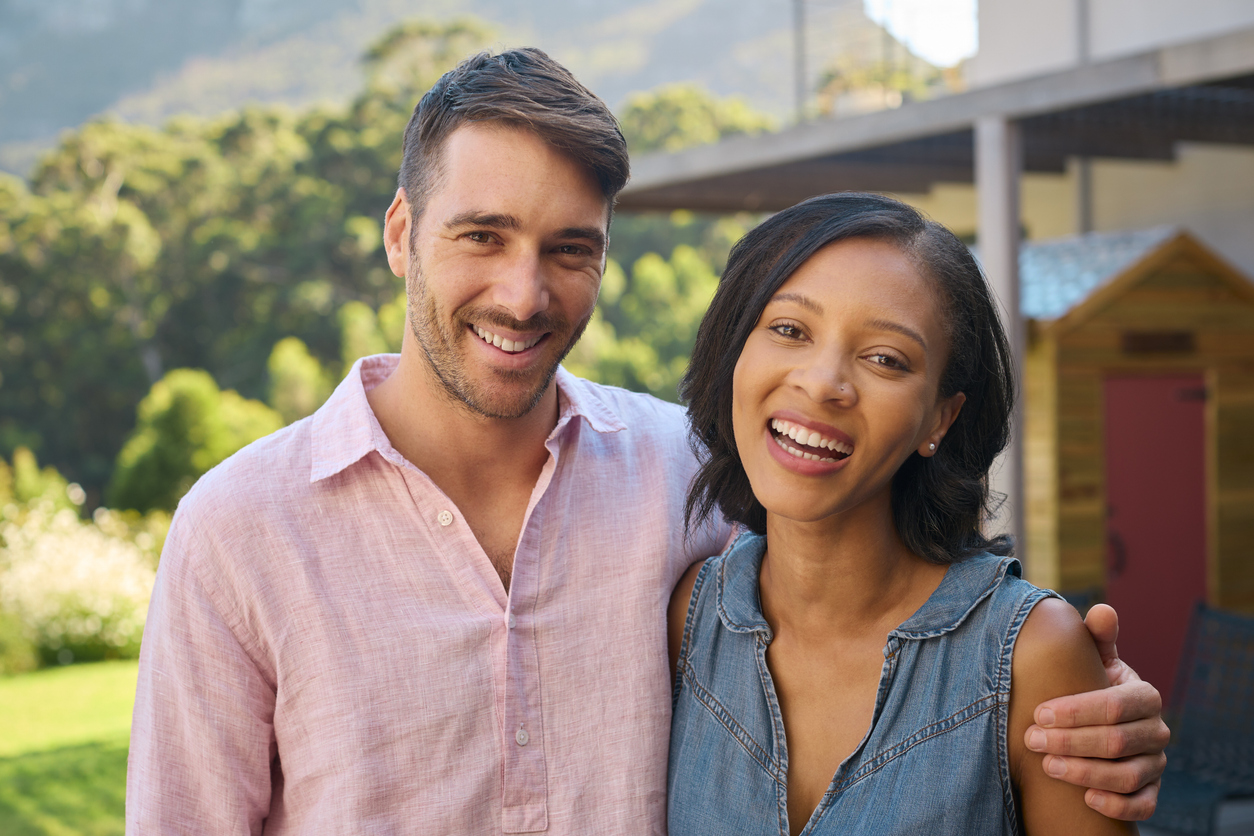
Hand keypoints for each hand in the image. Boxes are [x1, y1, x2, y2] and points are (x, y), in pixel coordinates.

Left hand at [1023, 604, 1170, 819]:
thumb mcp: (1092, 659)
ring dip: (1085, 772)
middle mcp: (1156, 731)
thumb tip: (1103, 610)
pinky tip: (1087, 798)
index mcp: (1144, 695)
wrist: (1100, 720)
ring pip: (1127, 775)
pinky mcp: (1150, 790)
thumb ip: (1094, 637)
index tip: (1039, 713)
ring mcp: (1155, 763)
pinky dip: (1117, 804)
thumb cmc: (1090, 683)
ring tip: (1048, 766)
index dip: (1076, 712)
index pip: (1114, 706)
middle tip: (1032, 739)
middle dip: (1070, 741)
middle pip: (1117, 741)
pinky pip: (1143, 804)